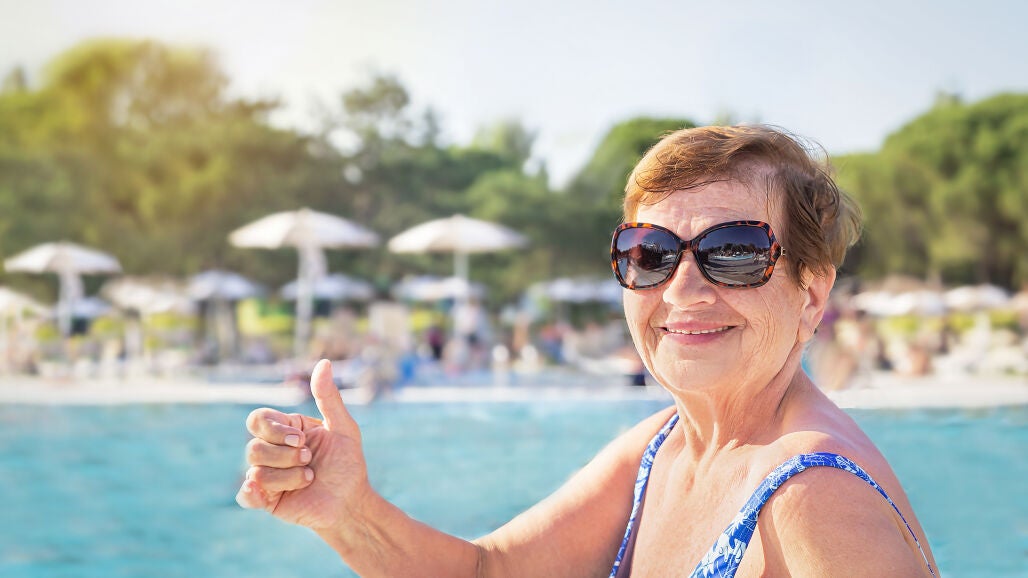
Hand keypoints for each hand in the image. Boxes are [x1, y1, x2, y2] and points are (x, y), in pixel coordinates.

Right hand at [236, 359, 370, 529]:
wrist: (351, 501)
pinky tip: (263, 491)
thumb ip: (329, 397)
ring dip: (288, 475)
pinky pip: (246, 495)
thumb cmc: (348, 463)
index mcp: (285, 430)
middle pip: (254, 446)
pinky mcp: (266, 499)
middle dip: (285, 455)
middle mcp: (272, 450)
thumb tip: (324, 363)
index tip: (301, 439)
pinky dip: (251, 492)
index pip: (258, 420)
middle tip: (309, 460)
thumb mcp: (344, 428)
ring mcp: (267, 475)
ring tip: (309, 478)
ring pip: (255, 469)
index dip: (275, 429)